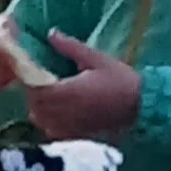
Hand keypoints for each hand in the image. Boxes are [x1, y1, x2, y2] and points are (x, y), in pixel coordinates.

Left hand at [25, 31, 139, 138]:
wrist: (141, 108)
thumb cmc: (121, 81)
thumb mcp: (97, 59)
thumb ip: (71, 47)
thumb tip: (51, 33)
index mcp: (65, 91)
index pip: (33, 88)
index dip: (29, 80)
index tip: (32, 71)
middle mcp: (61, 113)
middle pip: (33, 104)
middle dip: (34, 93)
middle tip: (42, 81)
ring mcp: (66, 127)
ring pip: (39, 119)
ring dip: (39, 107)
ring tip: (51, 96)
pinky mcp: (73, 136)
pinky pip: (50, 130)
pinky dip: (49, 121)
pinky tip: (60, 111)